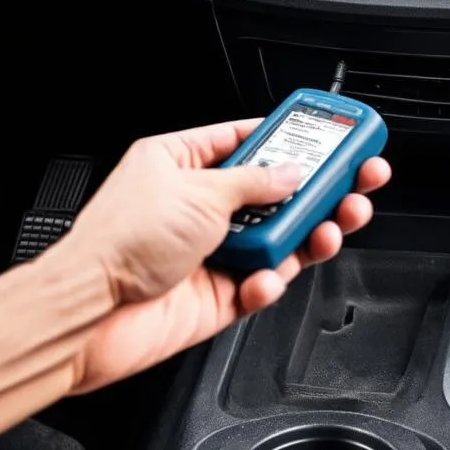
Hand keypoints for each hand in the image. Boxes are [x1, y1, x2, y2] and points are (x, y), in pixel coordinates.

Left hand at [57, 119, 390, 393]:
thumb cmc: (118, 240)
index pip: (248, 139)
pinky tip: (268, 276)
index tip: (331, 134)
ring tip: (335, 226)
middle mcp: (199, 204)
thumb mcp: (199, 191)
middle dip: (319, 188)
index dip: (291, 136)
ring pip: (278, 237)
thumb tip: (293, 172)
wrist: (90, 315)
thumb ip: (255, 181)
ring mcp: (210, 249)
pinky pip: (263, 282)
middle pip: (275, 191)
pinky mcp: (217, 292)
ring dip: (310, 233)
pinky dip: (272, 280)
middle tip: (359, 180)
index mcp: (184, 162)